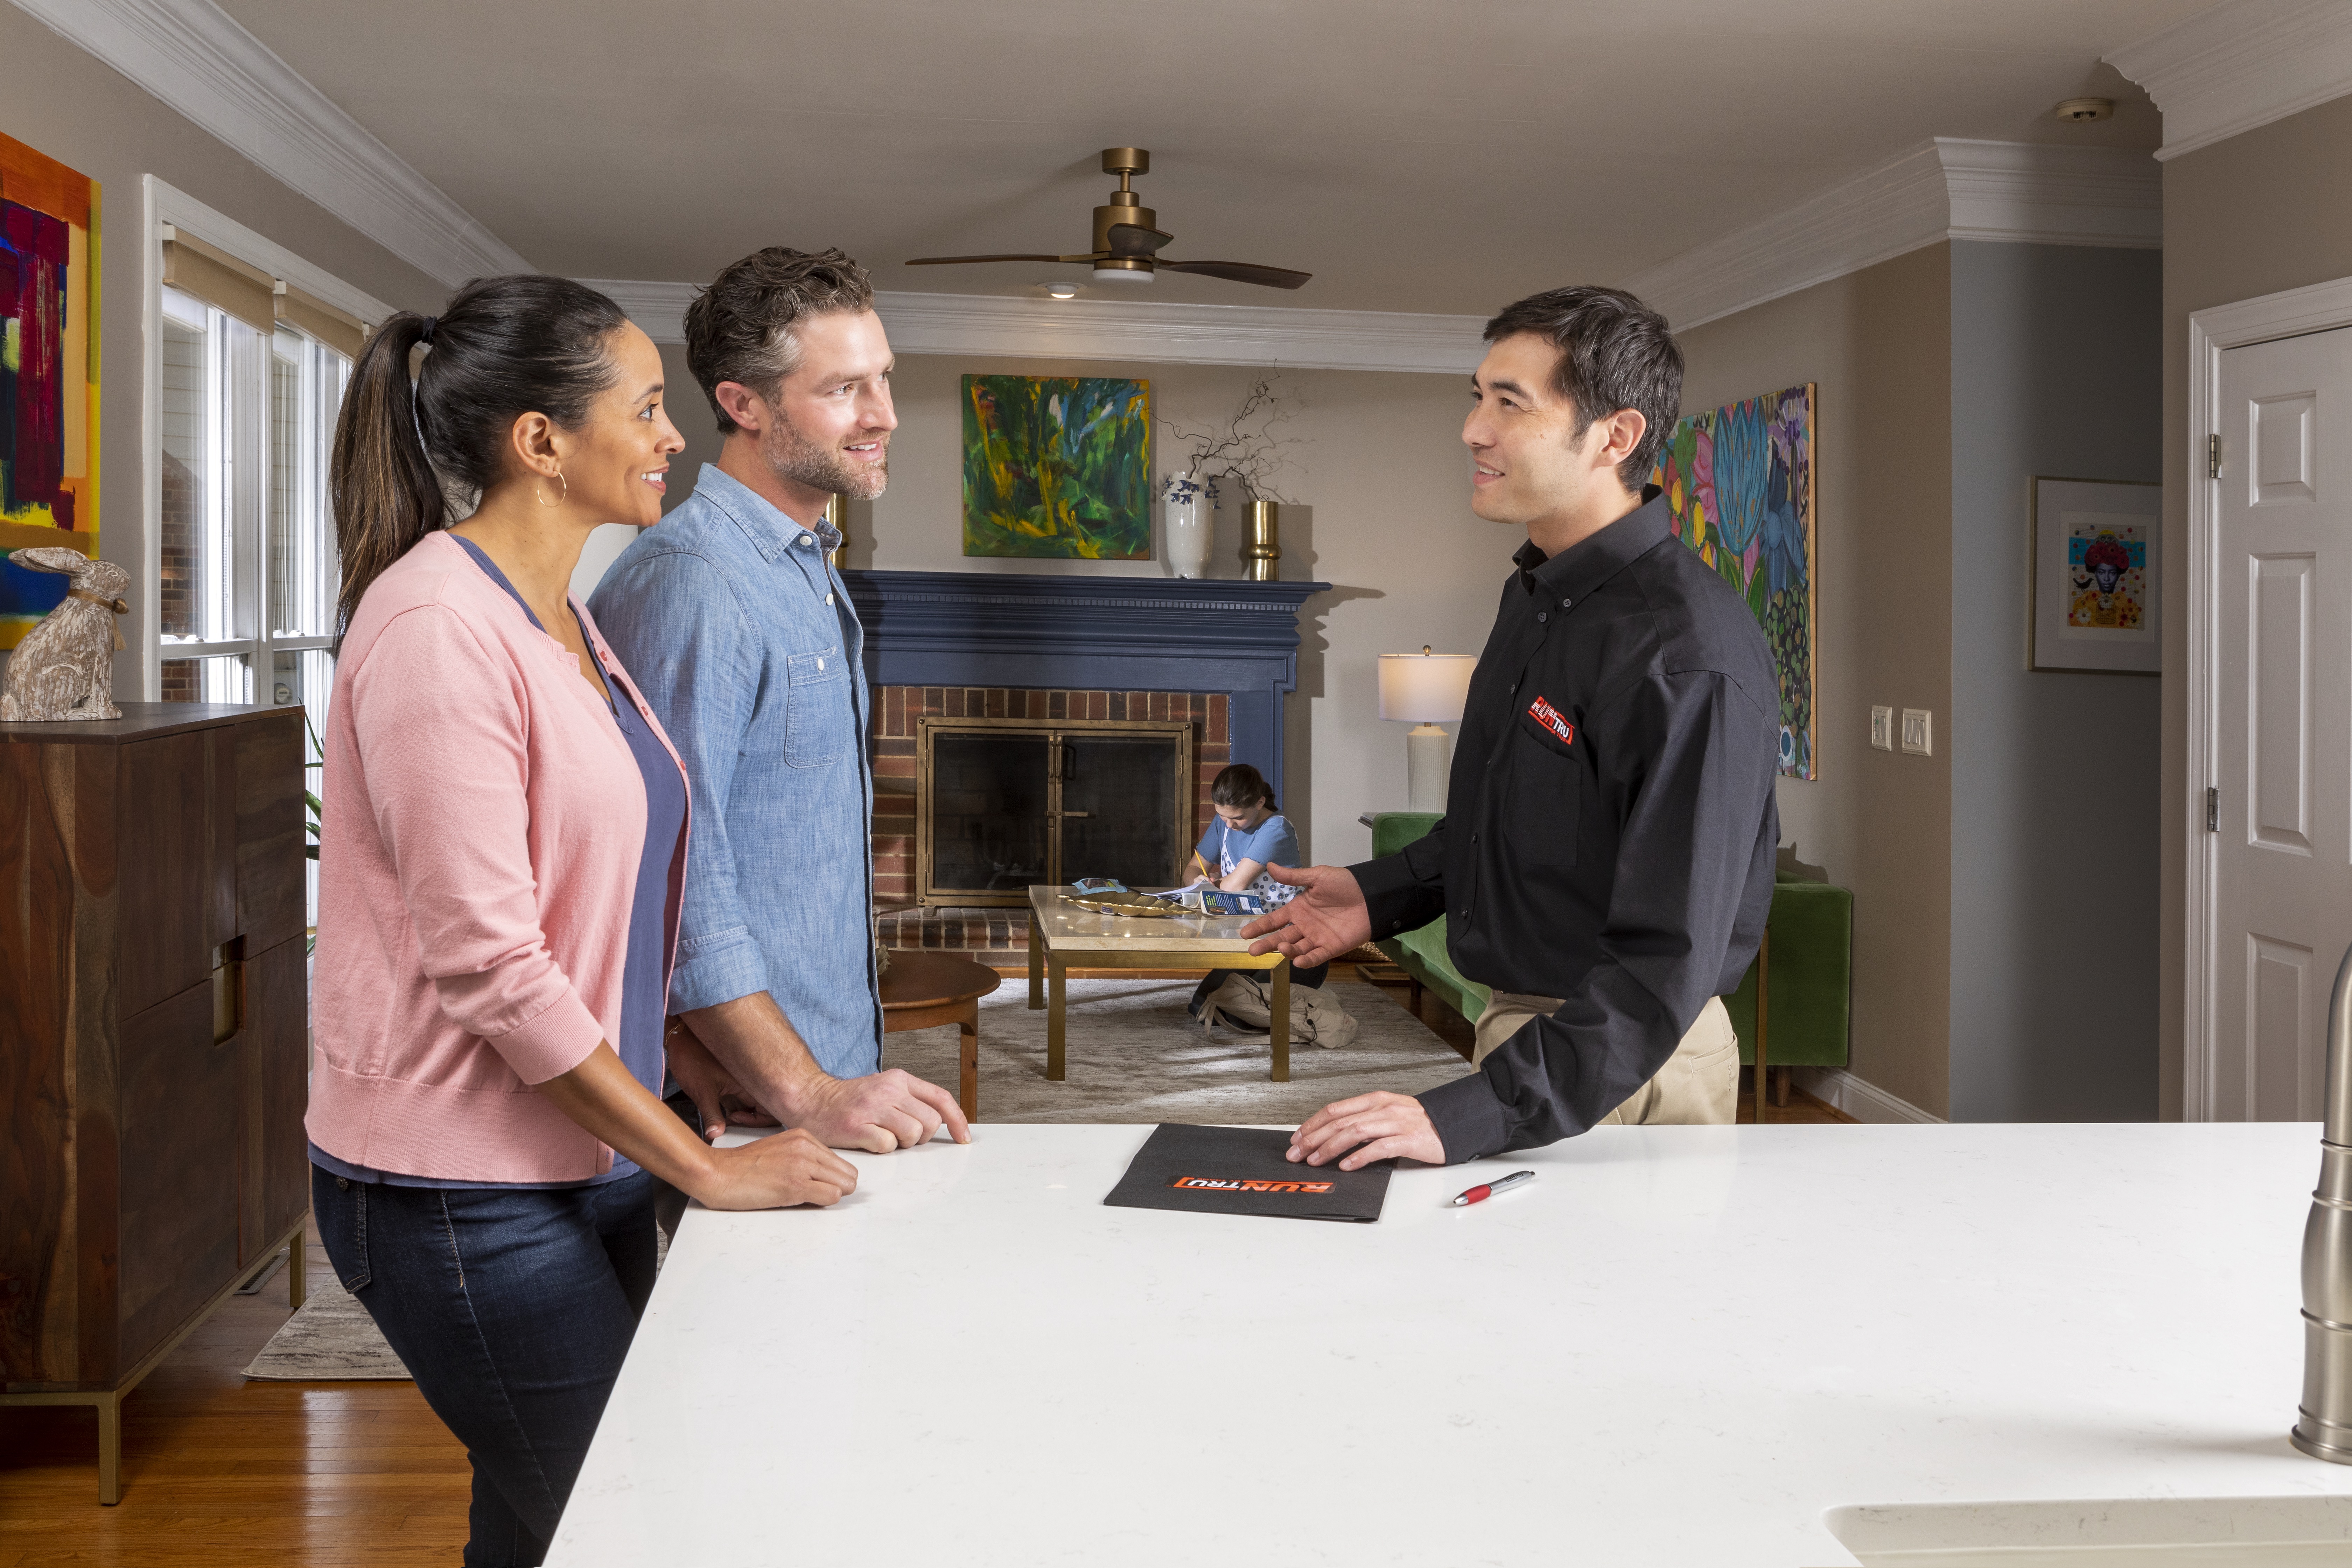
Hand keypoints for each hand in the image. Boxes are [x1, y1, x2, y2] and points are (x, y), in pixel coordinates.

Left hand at [665, 1019, 779, 1140]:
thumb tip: (715, 1135)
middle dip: (751, 1122)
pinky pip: (738, 1102)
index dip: (758, 1121)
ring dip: (741, 1117)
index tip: (735, 1121)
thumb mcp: (702, 1091)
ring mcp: (738, 1084)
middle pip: (762, 1109)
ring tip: (724, 1123)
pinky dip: (732, 1112)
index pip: (769, 1108)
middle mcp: (748, 1082)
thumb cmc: (691, 1058)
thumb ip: (711, 1114)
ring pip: (749, 1106)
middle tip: (731, 1125)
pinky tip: (720, 1116)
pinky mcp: (727, 1085)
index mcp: (749, 1082)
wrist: (680, 1040)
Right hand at [695, 1127, 858, 1209]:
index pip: (840, 1161)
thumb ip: (803, 1157)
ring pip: (844, 1185)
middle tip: (817, 1195)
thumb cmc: (742, 1167)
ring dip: (830, 1195)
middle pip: (848, 1173)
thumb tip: (826, 1176)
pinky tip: (802, 1201)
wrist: (716, 1172)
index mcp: (803, 1136)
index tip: (820, 1185)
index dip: (833, 1178)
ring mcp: (802, 1165)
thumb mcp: (779, 1150)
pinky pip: (831, 1197)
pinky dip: (823, 1203)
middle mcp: (806, 1147)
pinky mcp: (795, 1185)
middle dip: (838, 1187)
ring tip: (808, 1198)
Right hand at [793, 1068, 972, 1152]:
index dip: (957, 1119)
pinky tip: (868, 1140)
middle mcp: (888, 1090)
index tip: (963, 1138)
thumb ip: (911, 1100)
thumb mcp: (885, 1088)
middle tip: (901, 1135)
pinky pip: (887, 1145)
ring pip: (912, 1134)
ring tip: (883, 1136)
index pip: (940, 1098)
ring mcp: (872, 1107)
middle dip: (921, 1136)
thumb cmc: (851, 1100)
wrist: (811, 1099)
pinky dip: (882, 1148)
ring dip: (902, 1143)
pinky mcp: (857, 1126)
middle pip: (930, 1121)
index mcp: (899, 1079)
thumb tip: (941, 1121)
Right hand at [1240, 864, 1372, 968]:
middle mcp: (1304, 926)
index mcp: (1298, 909)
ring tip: (1282, 947)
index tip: (1245, 933)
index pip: (1274, 920)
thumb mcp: (1317, 876)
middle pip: (1281, 937)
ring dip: (1288, 950)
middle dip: (1266, 944)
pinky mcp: (1332, 947)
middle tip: (1252, 951)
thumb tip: (1269, 865)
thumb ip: (1293, 877)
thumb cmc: (1344, 884)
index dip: (1260, 926)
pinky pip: (1317, 956)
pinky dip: (1307, 960)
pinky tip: (1298, 961)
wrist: (1371, 895)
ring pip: (1297, 948)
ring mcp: (1317, 938)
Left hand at [1287, 1091, 1444, 1169]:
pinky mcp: (1409, 1140)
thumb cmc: (1419, 1123)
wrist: (1455, 1123)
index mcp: (1376, 1100)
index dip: (1312, 1123)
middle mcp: (1383, 1108)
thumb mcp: (1388, 1114)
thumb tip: (1333, 1137)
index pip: (1335, 1109)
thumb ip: (1364, 1122)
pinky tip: (1346, 1166)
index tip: (1297, 1138)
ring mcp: (1396, 1123)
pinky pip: (1379, 1147)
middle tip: (1297, 1153)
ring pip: (1355, 1132)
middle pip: (1339, 1121)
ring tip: (1315, 1161)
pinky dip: (1359, 1157)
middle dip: (1313, 1138)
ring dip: (1330, 1147)